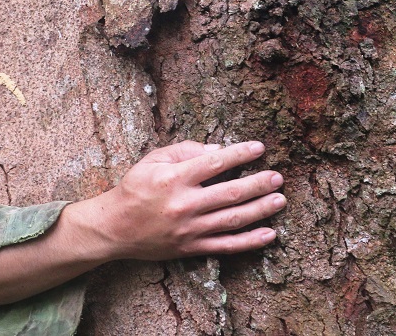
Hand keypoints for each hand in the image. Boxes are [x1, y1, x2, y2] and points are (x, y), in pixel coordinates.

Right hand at [68, 140, 284, 261]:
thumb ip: (183, 151)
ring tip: (280, 199)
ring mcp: (190, 229)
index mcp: (173, 179)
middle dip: (258, 183)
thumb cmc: (134, 188)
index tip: (259, 148)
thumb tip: (218, 150)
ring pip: (234, 219)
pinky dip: (251, 241)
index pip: (214, 163)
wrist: (115, 227)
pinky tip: (270, 234)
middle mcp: (184, 204)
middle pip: (231, 193)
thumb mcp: (151, 160)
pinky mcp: (192, 248)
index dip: (240, 154)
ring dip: (261, 209)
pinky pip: (227, 245)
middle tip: (277, 176)